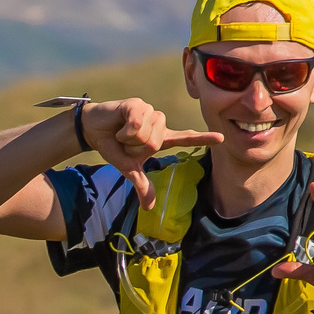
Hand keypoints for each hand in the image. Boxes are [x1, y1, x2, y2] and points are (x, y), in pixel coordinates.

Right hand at [81, 98, 219, 209]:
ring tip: (121, 133)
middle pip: (156, 143)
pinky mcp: (137, 104)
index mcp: (160, 138)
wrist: (92, 131)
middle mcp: (159, 123)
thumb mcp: (128, 169)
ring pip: (147, 134)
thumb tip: (149, 208)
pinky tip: (118, 126)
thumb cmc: (113, 146)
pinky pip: (136, 124)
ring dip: (129, 139)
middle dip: (136, 148)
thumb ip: (142, 185)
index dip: (202, 139)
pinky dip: (124, 131)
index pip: (185, 138)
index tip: (221, 138)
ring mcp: (149, 111)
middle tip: (126, 142)